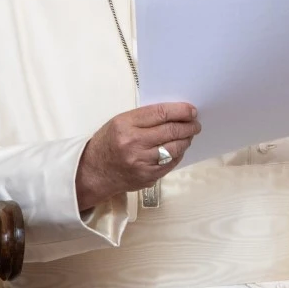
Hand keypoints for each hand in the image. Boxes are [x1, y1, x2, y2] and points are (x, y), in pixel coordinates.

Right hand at [75, 102, 199, 209]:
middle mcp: (133, 144)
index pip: (161, 113)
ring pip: (175, 148)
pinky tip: (178, 149)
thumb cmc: (107, 143)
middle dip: (189, 126)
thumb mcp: (119, 123)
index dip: (181, 110)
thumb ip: (145, 117)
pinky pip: (171, 163)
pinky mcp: (148, 176)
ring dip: (186, 140)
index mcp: (125, 125)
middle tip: (195, 124)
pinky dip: (178, 154)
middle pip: (171, 130)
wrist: (93, 173)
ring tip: (189, 135)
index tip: (191, 110)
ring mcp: (141, 162)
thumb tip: (175, 113)